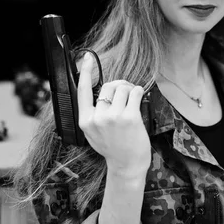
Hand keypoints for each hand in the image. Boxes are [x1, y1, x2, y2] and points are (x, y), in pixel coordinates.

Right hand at [77, 54, 151, 178]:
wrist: (127, 166)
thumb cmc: (113, 148)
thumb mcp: (94, 133)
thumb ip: (94, 114)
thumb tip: (102, 92)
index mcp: (85, 121)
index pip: (82, 91)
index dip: (85, 72)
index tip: (86, 58)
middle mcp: (97, 118)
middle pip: (108, 86)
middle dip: (119, 85)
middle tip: (126, 92)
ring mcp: (113, 118)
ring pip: (122, 88)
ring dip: (130, 89)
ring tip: (133, 99)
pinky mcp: (129, 117)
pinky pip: (135, 93)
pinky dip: (139, 92)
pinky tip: (140, 98)